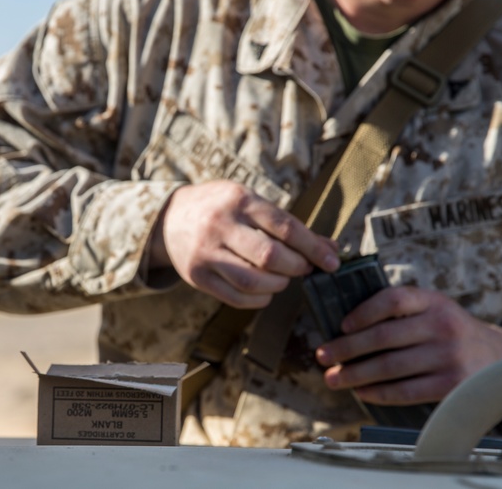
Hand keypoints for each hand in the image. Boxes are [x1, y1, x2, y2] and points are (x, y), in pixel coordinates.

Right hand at [149, 180, 339, 308]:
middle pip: (270, 257)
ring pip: (252, 281)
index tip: (332, 262)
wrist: (169, 218)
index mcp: (239, 200)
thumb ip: (287, 224)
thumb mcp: (250, 202)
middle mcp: (220, 225)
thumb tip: (330, 248)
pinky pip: (236, 297)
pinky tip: (266, 292)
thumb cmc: (221, 208)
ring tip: (284, 279)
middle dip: (296, 267)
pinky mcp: (197, 276)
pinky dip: (259, 300)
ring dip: (278, 285)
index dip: (313, 248)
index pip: (285, 227)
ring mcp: (206, 253)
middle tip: (303, 268)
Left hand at [315, 286, 501, 404]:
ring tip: (333, 378)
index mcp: (434, 301)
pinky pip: (406, 391)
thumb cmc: (451, 331)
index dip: (363, 312)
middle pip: (383, 337)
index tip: (341, 326)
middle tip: (322, 356)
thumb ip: (402, 311)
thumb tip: (347, 327)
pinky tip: (360, 392)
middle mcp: (443, 326)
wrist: (500, 358)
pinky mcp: (451, 385)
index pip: (392, 300)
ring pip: (389, 367)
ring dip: (355, 374)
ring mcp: (448, 356)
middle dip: (346, 348)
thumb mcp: (434, 308)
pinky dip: (378, 392)